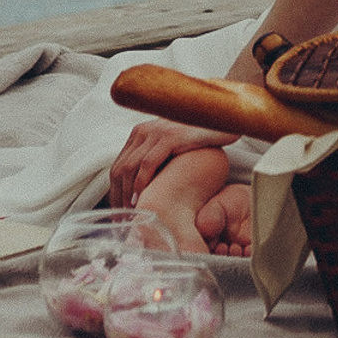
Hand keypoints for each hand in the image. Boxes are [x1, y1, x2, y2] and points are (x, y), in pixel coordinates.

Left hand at [109, 118, 236, 207]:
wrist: (222, 117)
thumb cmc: (199, 138)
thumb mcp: (172, 146)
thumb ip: (157, 158)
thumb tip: (144, 189)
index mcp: (140, 133)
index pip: (117, 167)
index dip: (115, 193)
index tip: (120, 213)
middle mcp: (144, 131)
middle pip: (119, 169)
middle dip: (118, 197)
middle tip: (124, 220)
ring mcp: (156, 132)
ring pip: (129, 167)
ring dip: (126, 194)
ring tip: (131, 213)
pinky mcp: (170, 136)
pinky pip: (147, 163)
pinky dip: (140, 183)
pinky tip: (141, 198)